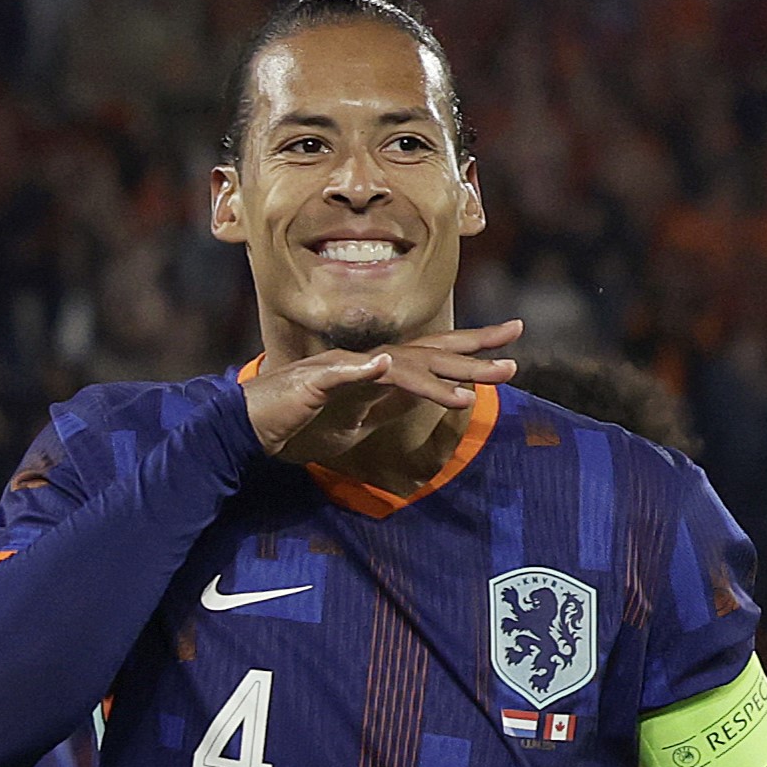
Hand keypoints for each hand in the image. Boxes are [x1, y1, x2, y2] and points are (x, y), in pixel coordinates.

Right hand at [243, 322, 521, 467]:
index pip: (435, 356)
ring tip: (472, 391)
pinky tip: (387, 367)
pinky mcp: (316, 381)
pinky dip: (366, 370)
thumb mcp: (356, 419)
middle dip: (473, 351)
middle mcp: (368, 362)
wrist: (251, 423)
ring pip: (397, 368)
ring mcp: (343, 369)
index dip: (472, 350)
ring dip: (435, 380)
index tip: (510, 343)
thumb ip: (385, 404)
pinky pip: (344, 374)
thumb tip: (416, 396)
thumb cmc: (301, 422)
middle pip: (428, 353)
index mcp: (381, 372)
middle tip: (514, 344)